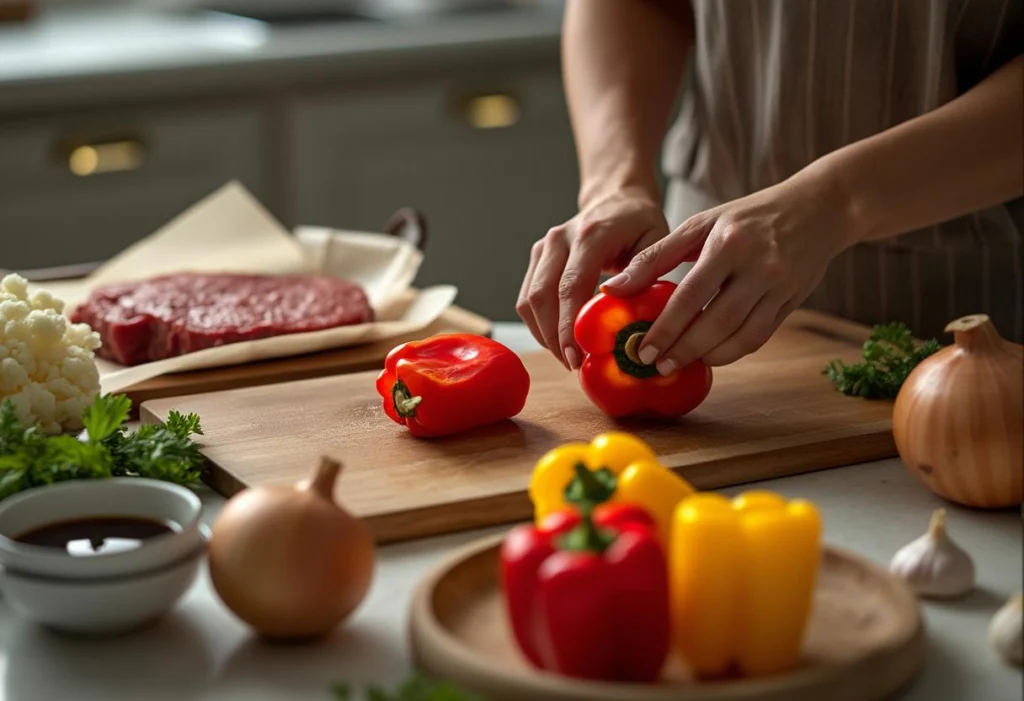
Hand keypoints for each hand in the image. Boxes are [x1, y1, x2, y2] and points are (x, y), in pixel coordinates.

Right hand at [517, 187, 668, 368]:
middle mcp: (558, 239)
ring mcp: (543, 248)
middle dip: (553, 337)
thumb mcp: (656, 241)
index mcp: (589, 235)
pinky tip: (559, 340)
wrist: (616, 199)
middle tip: (572, 365)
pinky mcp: (536, 259)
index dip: (569, 326)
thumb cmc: (640, 223)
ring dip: (544, 334)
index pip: (570, 286)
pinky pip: (528, 298)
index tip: (576, 357)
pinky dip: (540, 324)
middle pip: (542, 296)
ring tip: (567, 357)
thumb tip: (619, 306)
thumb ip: (642, 272)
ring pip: (528, 300)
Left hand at [602, 171, 857, 370]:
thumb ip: (656, 256)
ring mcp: (779, 287)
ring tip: (678, 363)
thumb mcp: (701, 223)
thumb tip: (613, 288)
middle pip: (716, 321)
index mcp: (729, 243)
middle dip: (683, 349)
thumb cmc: (748, 216)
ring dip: (707, 356)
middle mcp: (758, 267)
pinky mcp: (792, 302)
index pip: (691, 295)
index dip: (665, 327)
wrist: (819, 209)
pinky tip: (709, 355)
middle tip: (655, 365)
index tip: (642, 348)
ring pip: (741, 336)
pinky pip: (759, 337)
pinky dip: (732, 351)